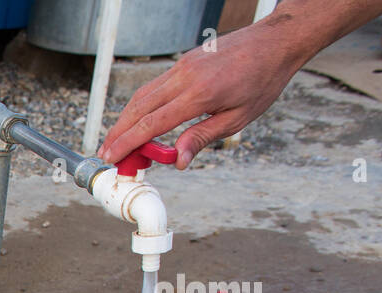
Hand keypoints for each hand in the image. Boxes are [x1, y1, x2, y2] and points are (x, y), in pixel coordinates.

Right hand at [99, 20, 305, 169]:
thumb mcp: (237, 119)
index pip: (152, 123)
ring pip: (141, 96)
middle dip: (118, 134)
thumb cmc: (262, 80)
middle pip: (138, 109)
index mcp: (200, 95)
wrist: (275, 43)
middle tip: (107, 155)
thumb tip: (177, 160)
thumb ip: (202, 138)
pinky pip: (153, 86)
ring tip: (117, 141)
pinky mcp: (183, 63)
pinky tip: (137, 121)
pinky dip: (140, 106)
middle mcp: (185, 78)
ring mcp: (182, 67)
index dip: (128, 143)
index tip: (113, 158)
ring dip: (125, 120)